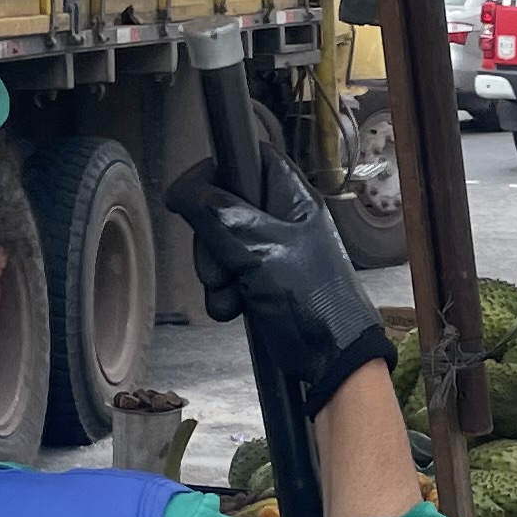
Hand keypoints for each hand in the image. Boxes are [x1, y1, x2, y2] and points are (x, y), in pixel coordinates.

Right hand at [165, 155, 388, 397]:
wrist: (332, 358)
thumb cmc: (314, 301)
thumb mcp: (261, 252)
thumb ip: (221, 217)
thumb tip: (184, 190)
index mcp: (292, 198)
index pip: (248, 158)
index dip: (216, 171)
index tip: (190, 194)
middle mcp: (281, 219)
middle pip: (223, 204)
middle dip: (209, 240)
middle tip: (218, 266)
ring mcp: (271, 251)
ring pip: (220, 244)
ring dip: (214, 273)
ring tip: (229, 293)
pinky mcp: (261, 280)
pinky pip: (227, 276)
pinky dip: (223, 294)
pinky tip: (233, 308)